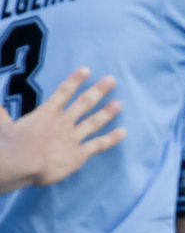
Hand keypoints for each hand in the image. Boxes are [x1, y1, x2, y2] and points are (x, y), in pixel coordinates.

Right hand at [0, 68, 125, 189]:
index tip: (87, 70)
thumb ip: (0, 113)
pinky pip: (98, 145)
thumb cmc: (9, 145)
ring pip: (94, 122)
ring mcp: (73, 137)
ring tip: (119, 104)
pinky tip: (123, 132)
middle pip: (84, 103)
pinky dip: (111, 138)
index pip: (63, 92)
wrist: (22, 162)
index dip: (75, 80)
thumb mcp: (2, 125)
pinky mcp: (79, 154)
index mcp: (45, 114)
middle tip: (113, 80)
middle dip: (99, 91)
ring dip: (107, 112)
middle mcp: (63, 122)